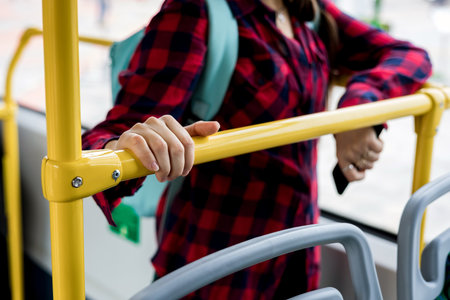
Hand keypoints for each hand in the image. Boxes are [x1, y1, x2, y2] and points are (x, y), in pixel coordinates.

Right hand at [105, 115, 219, 181]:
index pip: (187, 142)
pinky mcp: (129, 136)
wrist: (126, 152)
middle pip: (175, 146)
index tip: (184, 172)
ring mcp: (141, 127)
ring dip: (164, 167)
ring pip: (160, 146)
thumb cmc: (154, 147)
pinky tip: (153, 169)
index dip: (189, 160)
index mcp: (169, 121)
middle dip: (177, 166)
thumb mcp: (175, 140)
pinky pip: (141, 146)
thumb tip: (217, 125)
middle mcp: (156, 121)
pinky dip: (149, 159)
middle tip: (172, 177)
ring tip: (163, 177)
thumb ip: (196, 132)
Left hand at [334, 127, 382, 181]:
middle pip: (368, 166)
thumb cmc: (346, 132)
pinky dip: (380, 144)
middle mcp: (350, 154)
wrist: (349, 114)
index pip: (351, 176)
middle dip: (370, 160)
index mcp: (341, 157)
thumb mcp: (344, 145)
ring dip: (376, 152)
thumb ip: (351, 158)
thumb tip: (364, 169)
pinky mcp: (368, 140)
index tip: (363, 172)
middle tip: (368, 151)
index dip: (359, 176)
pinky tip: (375, 138)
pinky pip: (380, 148)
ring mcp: (359, 148)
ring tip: (370, 144)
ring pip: (375, 158)